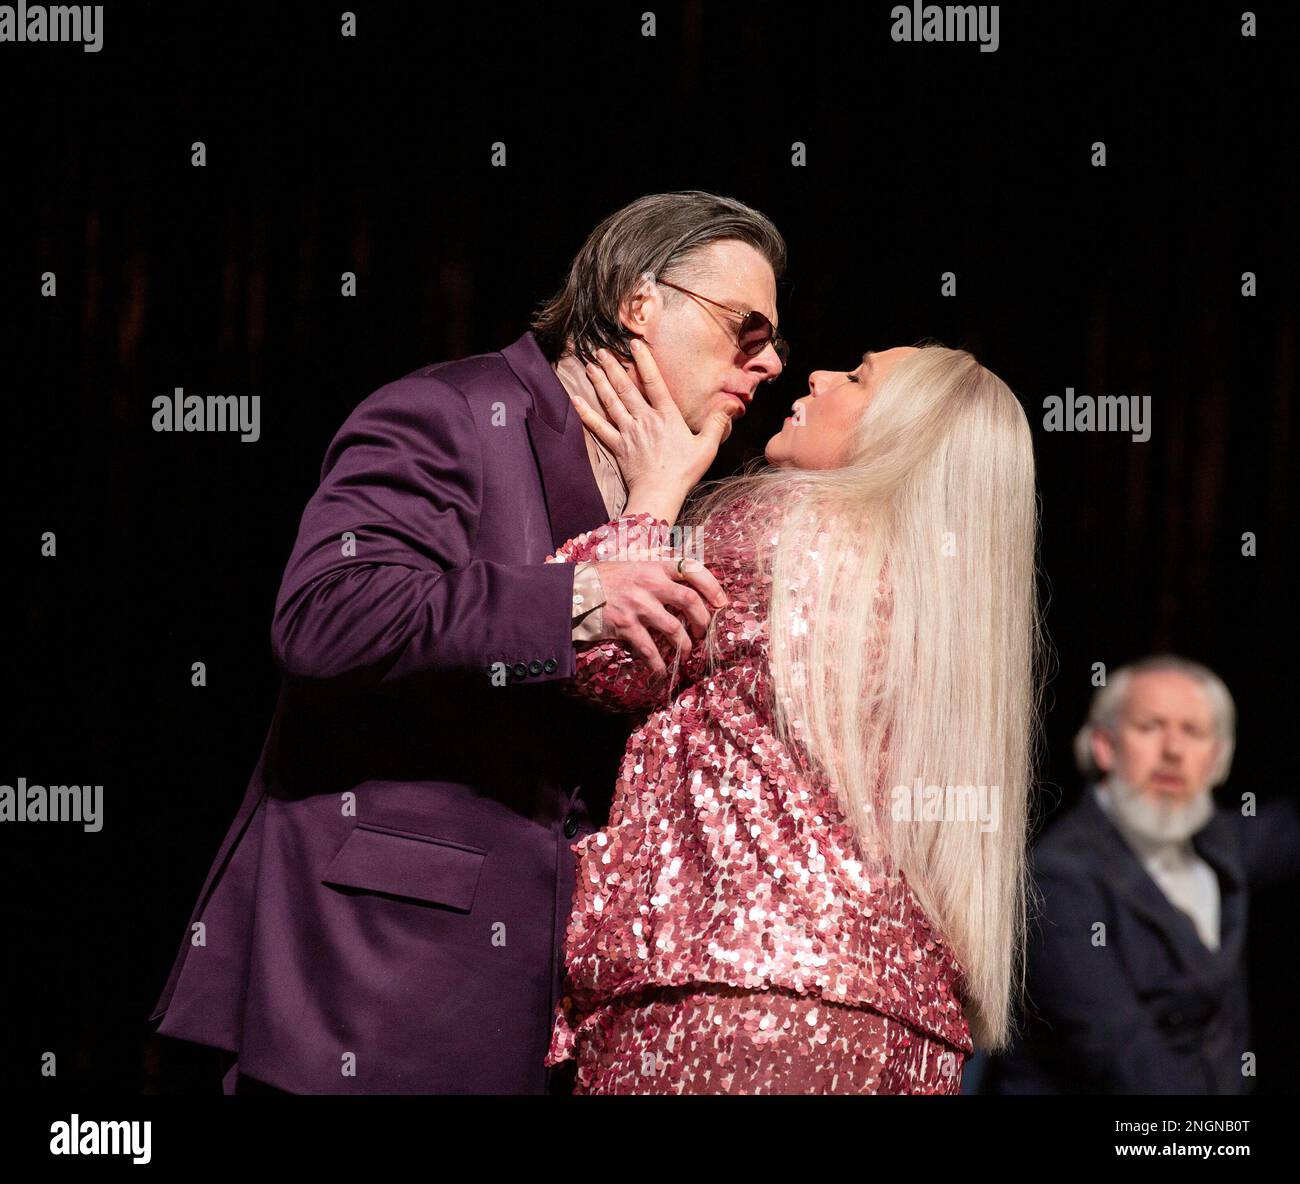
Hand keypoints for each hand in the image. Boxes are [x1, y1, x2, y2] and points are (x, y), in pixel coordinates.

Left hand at [569, 340, 729, 520]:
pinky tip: (576, 400)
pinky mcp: (617, 447)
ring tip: (589, 365)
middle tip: (600, 350)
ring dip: (599, 382)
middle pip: (625, 388)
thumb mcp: (707, 447)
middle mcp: (644, 420)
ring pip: (610, 402)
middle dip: (613, 367)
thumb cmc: (684, 472)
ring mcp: (628, 433)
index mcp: (667, 417)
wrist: (659, 494)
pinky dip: (586, 413)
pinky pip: (598, 427)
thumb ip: (718, 423)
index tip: (634, 344)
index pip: (654, 382)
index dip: (644, 361)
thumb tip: (733, 404)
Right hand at [593, 558, 728, 676]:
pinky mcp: (625, 624)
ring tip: (686, 653)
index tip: (722, 602)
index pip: (693, 569)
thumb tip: (690, 586)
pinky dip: (658, 663)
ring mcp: (638, 604)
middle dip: (703, 620)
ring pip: (674, 629)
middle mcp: (649, 583)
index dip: (712, 586)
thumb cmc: (610, 578)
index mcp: (655, 566)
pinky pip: (649, 649)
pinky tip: (661, 671)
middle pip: (690, 601)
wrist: (576, 590)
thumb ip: (660, 572)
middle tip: (703, 632)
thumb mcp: (636, 565)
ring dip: (684, 645)